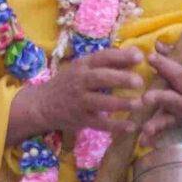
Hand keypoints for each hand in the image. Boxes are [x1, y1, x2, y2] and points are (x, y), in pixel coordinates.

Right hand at [7, 47, 144, 144]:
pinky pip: (99, 123)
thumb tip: (138, 54)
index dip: (120, 57)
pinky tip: (131, 127)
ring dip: (120, 103)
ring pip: (101, 102)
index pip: (101, 57)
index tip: (139, 58)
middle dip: (120, 79)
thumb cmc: (68, 83)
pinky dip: (115, 126)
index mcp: (82, 66)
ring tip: (139, 104)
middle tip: (139, 82)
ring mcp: (79, 101)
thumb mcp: (82, 68)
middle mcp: (79, 81)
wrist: (42, 104)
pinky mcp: (80, 119)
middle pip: (100, 78)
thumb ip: (109, 62)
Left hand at [139, 42, 181, 146]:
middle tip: (146, 98)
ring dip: (157, 124)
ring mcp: (180, 116)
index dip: (166, 65)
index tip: (151, 57)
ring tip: (146, 129)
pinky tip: (143, 143)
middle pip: (174, 98)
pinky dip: (153, 139)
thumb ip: (171, 57)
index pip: (178, 73)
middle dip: (160, 97)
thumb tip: (157, 44)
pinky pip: (163, 134)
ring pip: (168, 119)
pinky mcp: (174, 128)